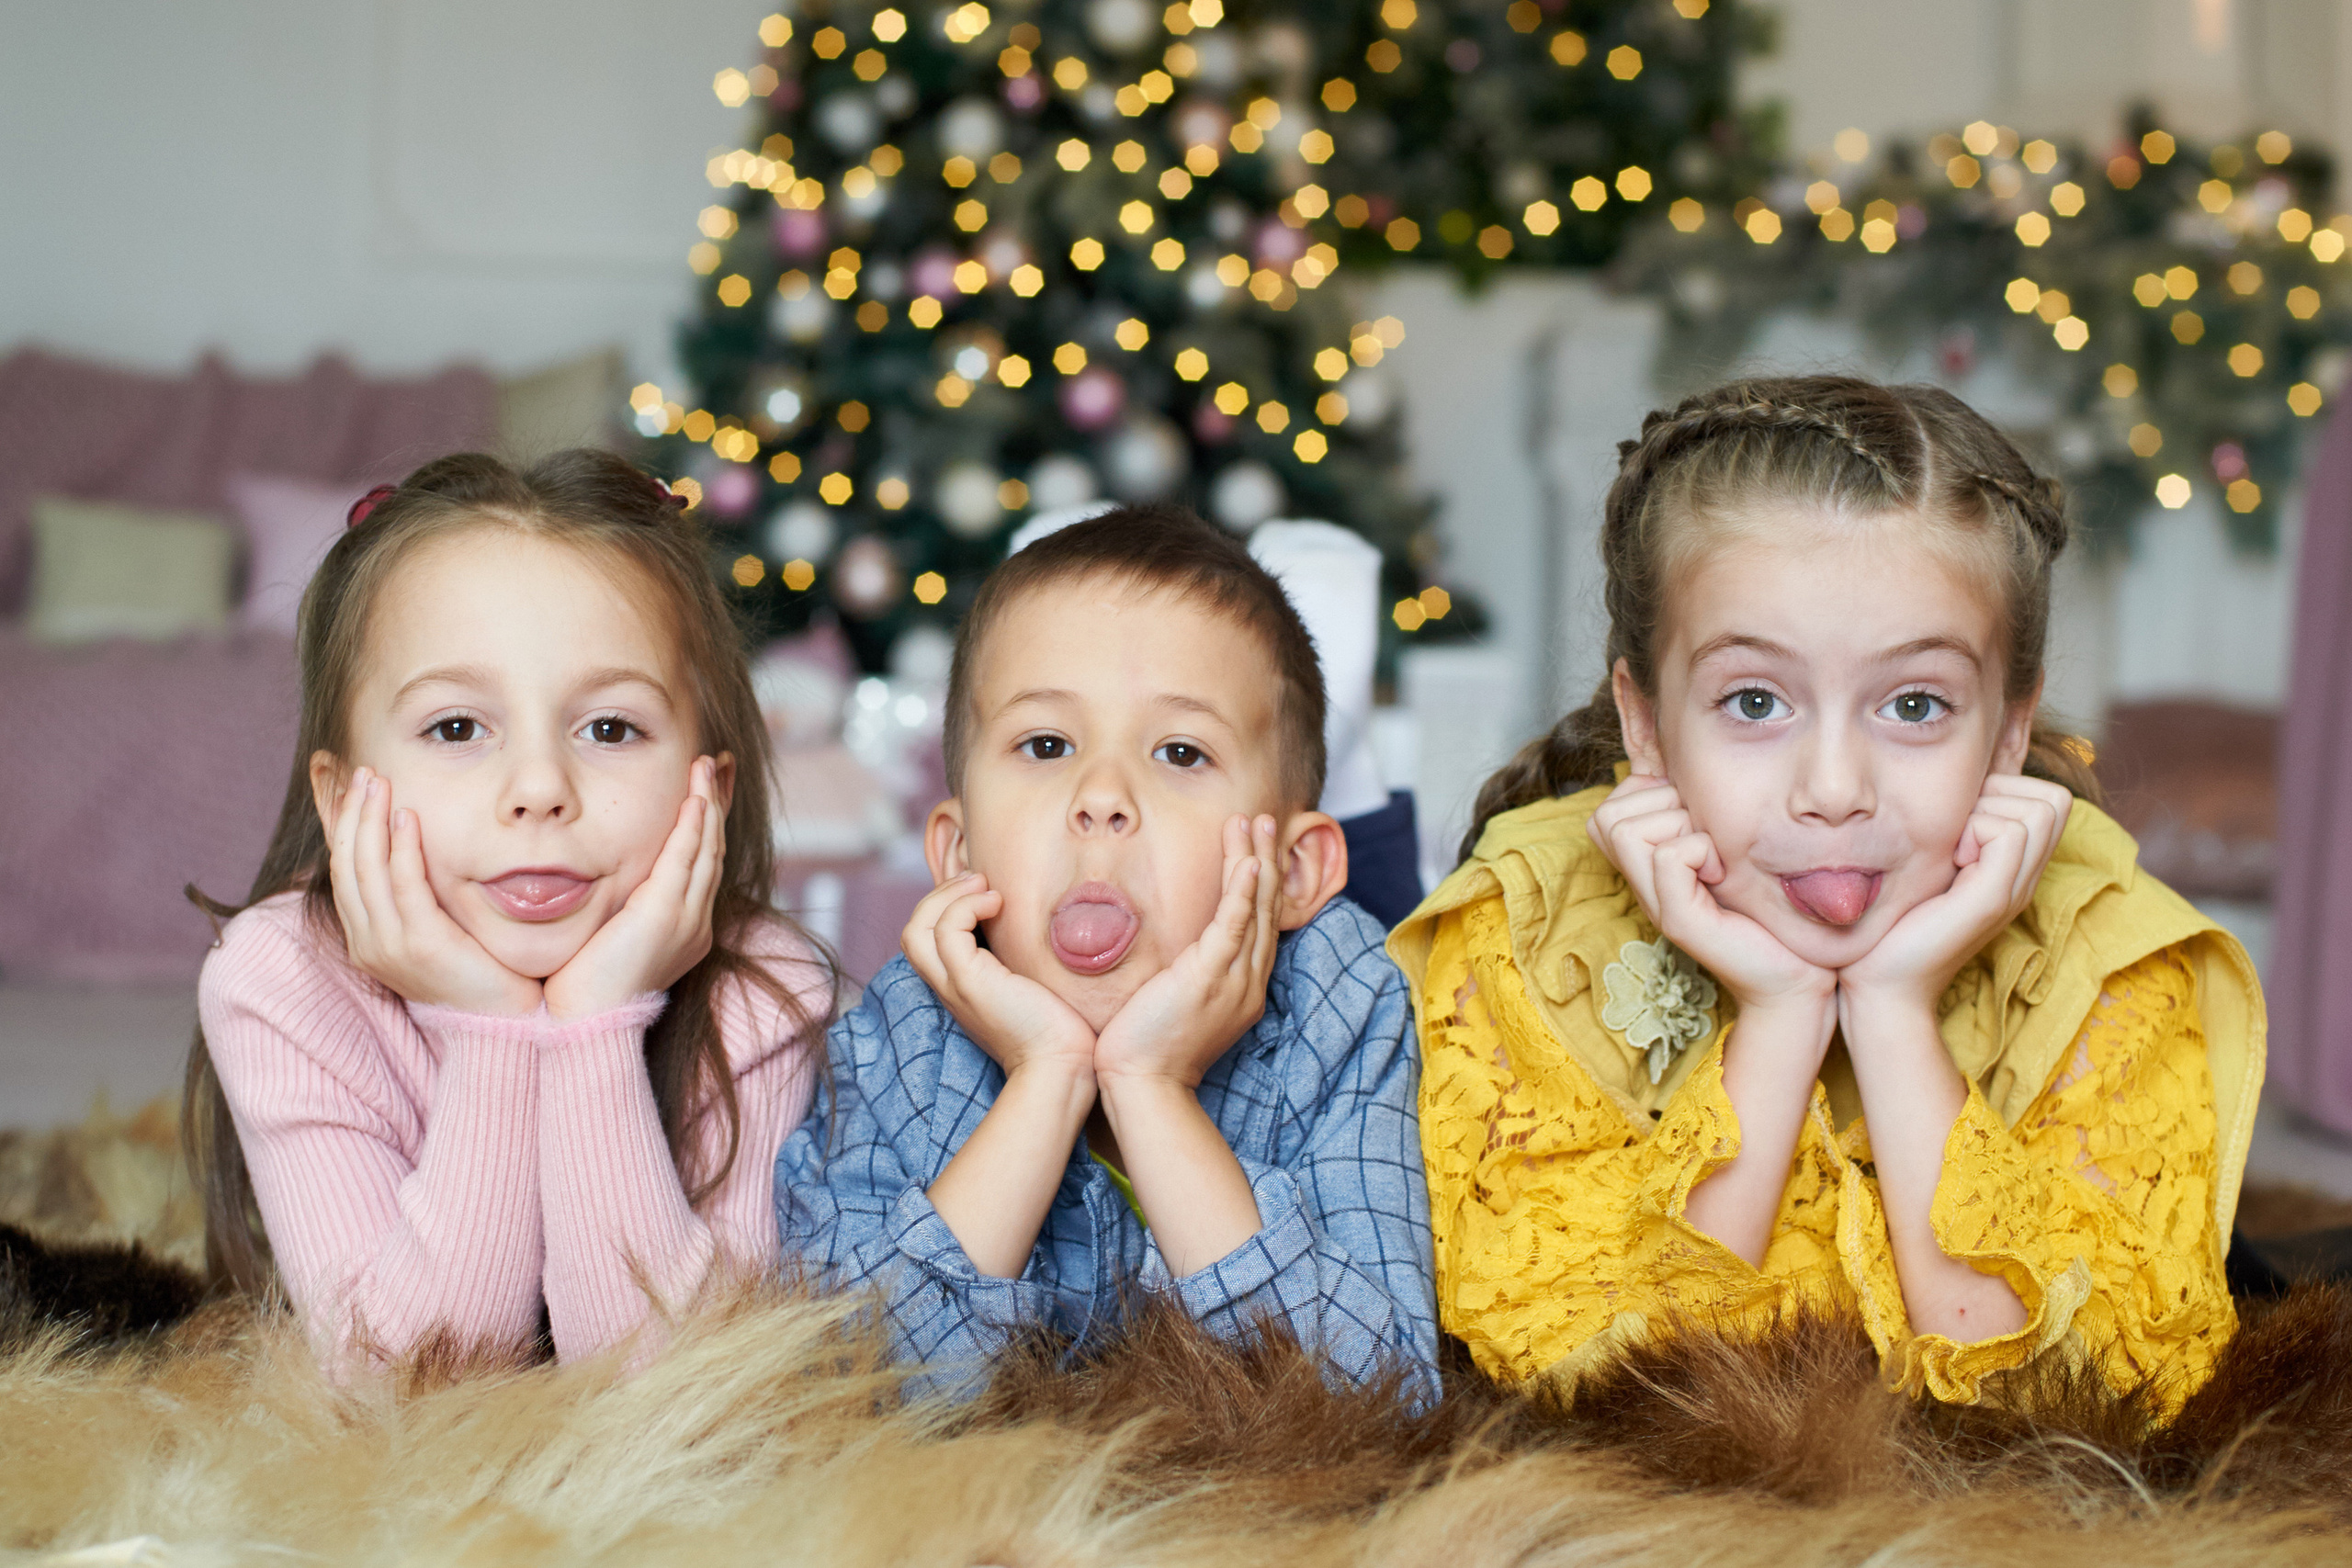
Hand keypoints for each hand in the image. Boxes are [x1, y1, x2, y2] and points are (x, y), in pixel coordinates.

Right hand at [327, 766, 541, 1015]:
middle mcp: (366, 942)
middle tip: (363, 771)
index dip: (340, 823)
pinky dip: (403, 848)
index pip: (341, 868)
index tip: (344, 783)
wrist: (501, 1024)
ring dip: (371, 820)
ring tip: (378, 781)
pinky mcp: (420, 946)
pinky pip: (404, 887)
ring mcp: (388, 946)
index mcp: (365, 936)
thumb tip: (414, 845)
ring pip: (366, 870)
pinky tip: (409, 817)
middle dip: (352, 812)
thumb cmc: (476, 970)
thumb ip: (419, 893)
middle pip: (346, 863)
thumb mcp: (436, 928)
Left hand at [542, 756, 725, 1019]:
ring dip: (708, 803)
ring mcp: (685, 920)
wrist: (585, 1026)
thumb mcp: (607, 939)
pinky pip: (686, 860)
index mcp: (684, 929)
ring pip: (706, 850)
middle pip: (713, 851)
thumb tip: (597, 881)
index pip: (701, 865)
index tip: (706, 790)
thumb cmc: (583, 989)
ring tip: (708, 766)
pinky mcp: (665, 916)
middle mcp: (694, 922)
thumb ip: (615, 908)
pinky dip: (693, 826)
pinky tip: (694, 798)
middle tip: (718, 764)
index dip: (706, 824)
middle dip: (717, 804)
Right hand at [901, 870, 1097, 1081]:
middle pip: (912, 931)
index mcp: (961, 987)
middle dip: (939, 895)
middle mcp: (950, 987)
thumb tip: (1034, 924)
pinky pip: (948, 929)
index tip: (983, 891)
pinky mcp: (969, 982)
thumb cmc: (1059, 1029)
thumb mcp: (1031, 985)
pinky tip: (998, 902)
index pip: (927, 941)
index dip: (945, 907)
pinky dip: (967, 905)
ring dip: (948, 895)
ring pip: (917, 928)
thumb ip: (1020, 960)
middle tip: (978, 880)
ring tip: (984, 886)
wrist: (1062, 1065)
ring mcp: (955, 985)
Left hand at [1094, 814, 1280, 1090]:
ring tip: (1257, 822)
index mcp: (1241, 988)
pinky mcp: (1210, 978)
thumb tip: (1173, 955)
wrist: (1143, 1086)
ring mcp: (1234, 980)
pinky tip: (1249, 863)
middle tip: (1266, 820)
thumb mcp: (1176, 1005)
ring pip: (1255, 909)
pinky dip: (1244, 892)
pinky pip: (1235, 927)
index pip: (1259, 925)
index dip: (1260, 883)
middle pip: (1266, 909)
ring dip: (1256, 861)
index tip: (1254, 847)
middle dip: (1266, 860)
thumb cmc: (1147, 1049)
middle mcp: (1247, 981)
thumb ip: (1185, 976)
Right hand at [1586, 774, 1832, 1017]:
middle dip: (1663, 807)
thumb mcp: (1728, 848)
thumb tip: (1682, 764)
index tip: (1698, 823)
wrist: (1798, 976)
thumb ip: (1700, 815)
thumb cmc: (1770, 909)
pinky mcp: (1679, 921)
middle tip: (1708, 841)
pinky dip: (1701, 851)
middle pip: (1608, 814)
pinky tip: (1723, 874)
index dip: (1651, 796)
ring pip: (1627, 830)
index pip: (1609, 806)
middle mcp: (1642, 884)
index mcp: (1647, 866)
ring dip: (1681, 828)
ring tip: (1715, 858)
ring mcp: (1655, 904)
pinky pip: (1669, 856)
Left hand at [1836, 773, 2071, 1018]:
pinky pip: (2009, 832)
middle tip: (1956, 834)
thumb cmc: (1890, 923)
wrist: (1880, 985)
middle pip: (2053, 799)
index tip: (1959, 822)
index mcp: (2013, 869)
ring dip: (1986, 813)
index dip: (2007, 790)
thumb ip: (1953, 831)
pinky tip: (1947, 863)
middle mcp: (2024, 878)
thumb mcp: (1929, 865)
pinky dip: (1974, 831)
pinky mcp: (1993, 898)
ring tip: (1951, 851)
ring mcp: (2014, 889)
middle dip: (2001, 795)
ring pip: (2038, 809)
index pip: (2051, 799)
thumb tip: (1957, 783)